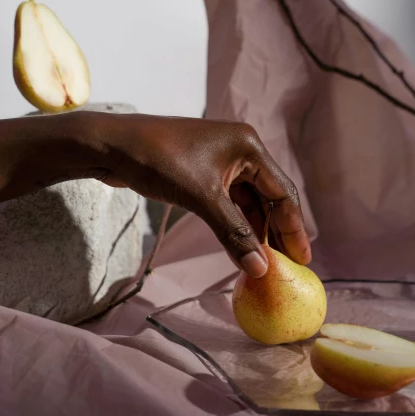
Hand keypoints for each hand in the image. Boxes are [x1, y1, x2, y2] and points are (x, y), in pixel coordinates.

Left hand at [81, 113, 310, 277]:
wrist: (112, 145)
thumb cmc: (157, 161)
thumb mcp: (201, 198)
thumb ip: (234, 233)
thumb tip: (261, 269)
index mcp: (248, 145)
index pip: (282, 192)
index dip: (294, 228)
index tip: (303, 260)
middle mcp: (241, 150)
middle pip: (269, 197)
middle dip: (277, 232)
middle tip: (288, 267)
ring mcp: (222, 160)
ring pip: (249, 201)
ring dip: (256, 231)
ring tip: (264, 263)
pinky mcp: (204, 172)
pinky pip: (230, 202)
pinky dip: (236, 224)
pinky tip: (241, 247)